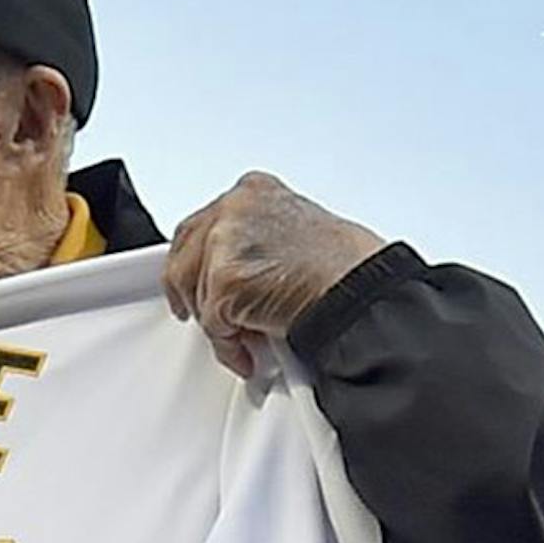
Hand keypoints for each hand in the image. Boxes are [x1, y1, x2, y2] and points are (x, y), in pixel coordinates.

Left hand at [163, 171, 384, 375]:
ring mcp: (225, 240)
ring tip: (245, 337)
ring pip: (193, 292)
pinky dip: (228, 344)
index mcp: (251, 191)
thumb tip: (236, 270)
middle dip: (188, 293)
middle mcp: (234, 207)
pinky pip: (211, 323)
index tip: (189, 284)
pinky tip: (249, 351)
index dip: (191, 262)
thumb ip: (255, 243)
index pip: (198, 228)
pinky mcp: (224, 278)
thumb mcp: (293, 233)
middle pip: (183, 257)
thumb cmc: (342, 268)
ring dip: (216, 322)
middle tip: (197, 315)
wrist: (360, 291)